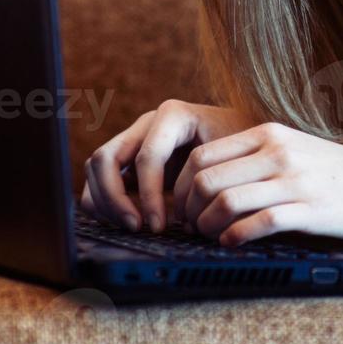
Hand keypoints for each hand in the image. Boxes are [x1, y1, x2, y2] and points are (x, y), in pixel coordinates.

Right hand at [81, 99, 257, 232]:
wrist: (246, 142)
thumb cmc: (244, 149)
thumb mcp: (236, 157)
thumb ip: (217, 176)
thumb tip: (199, 215)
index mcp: (173, 115)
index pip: (146, 157)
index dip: (148, 195)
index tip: (158, 226)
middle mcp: (147, 124)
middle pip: (106, 158)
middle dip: (114, 199)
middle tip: (136, 228)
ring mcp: (134, 139)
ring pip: (96, 168)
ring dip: (105, 202)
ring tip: (132, 228)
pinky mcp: (129, 159)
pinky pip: (100, 179)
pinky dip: (104, 203)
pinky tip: (128, 222)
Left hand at [174, 121, 342, 245]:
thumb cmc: (336, 173)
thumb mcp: (293, 148)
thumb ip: (254, 157)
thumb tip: (205, 181)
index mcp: (270, 133)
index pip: (203, 154)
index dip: (181, 185)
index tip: (183, 205)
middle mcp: (279, 152)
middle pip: (206, 178)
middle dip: (188, 208)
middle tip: (191, 226)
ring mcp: (294, 180)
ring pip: (226, 201)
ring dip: (208, 226)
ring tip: (211, 236)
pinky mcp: (309, 210)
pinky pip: (258, 223)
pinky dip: (236, 237)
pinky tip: (233, 244)